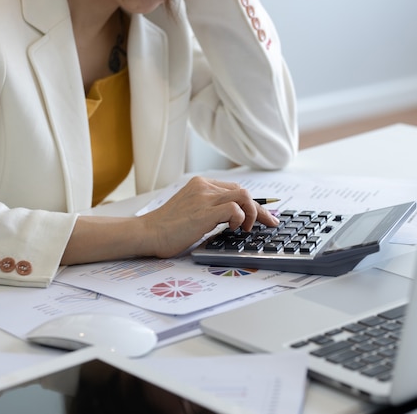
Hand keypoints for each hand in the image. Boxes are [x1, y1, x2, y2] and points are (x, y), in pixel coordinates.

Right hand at [141, 176, 278, 257]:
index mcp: (200, 184)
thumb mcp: (191, 210)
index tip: (264, 215)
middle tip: (268, 223)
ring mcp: (204, 198)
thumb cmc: (167, 228)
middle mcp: (204, 187)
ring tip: (245, 228)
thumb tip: (234, 218)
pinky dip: (240, 219)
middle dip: (259, 209)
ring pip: (244, 196)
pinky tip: (233, 229)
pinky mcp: (204, 212)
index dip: (252, 203)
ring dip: (252, 213)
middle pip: (244, 191)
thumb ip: (210, 208)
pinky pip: (234, 209)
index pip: (235, 189)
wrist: (148, 233)